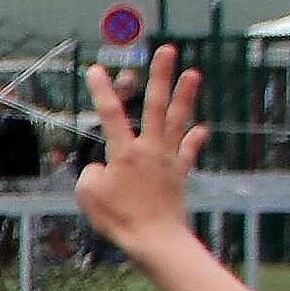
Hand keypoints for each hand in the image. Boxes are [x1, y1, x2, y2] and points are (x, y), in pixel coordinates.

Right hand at [72, 49, 204, 260]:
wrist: (155, 239)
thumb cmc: (119, 219)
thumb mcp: (88, 195)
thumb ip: (92, 174)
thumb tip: (104, 167)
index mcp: (124, 153)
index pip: (111, 115)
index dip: (101, 91)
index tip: (96, 69)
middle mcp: (150, 150)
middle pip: (157, 106)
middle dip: (161, 76)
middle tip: (167, 51)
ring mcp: (168, 160)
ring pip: (178, 121)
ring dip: (186, 95)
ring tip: (193, 73)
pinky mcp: (180, 174)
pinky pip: (188, 151)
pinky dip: (194, 139)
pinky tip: (201, 128)